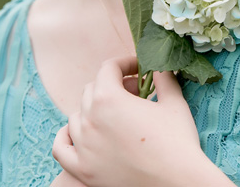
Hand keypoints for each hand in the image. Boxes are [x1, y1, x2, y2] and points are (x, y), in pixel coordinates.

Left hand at [51, 56, 208, 186]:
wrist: (178, 183)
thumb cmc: (177, 142)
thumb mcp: (173, 102)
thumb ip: (163, 78)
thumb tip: (160, 67)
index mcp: (109, 98)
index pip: (108, 68)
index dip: (125, 64)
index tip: (139, 69)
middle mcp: (89, 119)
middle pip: (93, 90)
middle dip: (113, 85)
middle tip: (136, 93)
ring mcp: (83, 145)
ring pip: (77, 116)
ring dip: (94, 109)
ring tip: (116, 116)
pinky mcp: (82, 169)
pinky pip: (61, 147)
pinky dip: (66, 136)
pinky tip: (80, 133)